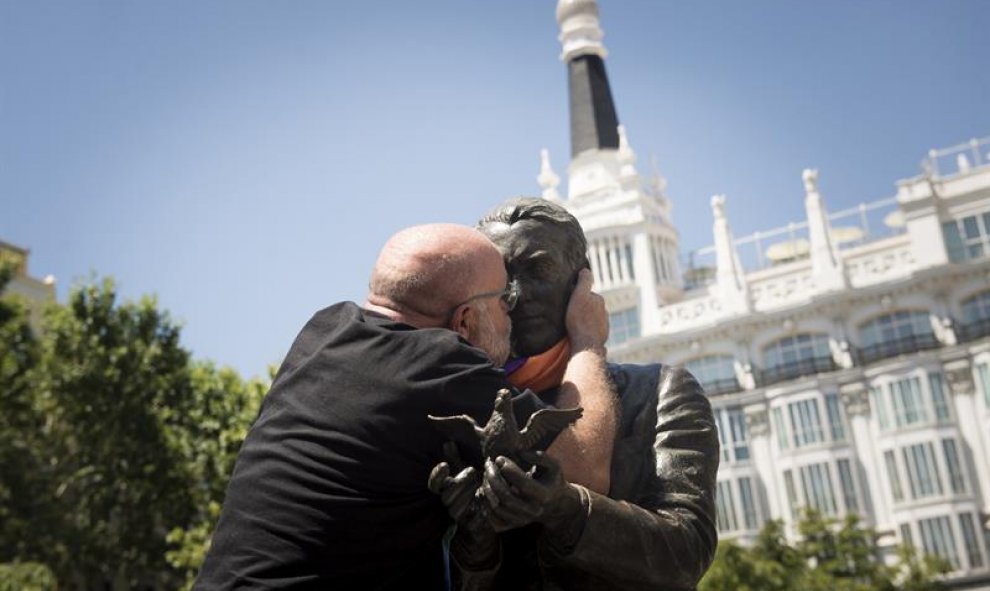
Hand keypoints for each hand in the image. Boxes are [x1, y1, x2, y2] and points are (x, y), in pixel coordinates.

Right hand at [428, 442, 498, 567]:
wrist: (496, 503)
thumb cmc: (481, 481)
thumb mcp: (470, 468)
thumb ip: (458, 457)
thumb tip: (448, 443)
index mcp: (448, 487)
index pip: (434, 485)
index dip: (437, 476)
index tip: (445, 465)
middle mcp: (450, 502)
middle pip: (446, 496)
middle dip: (460, 483)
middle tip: (473, 471)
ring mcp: (459, 514)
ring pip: (454, 510)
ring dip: (467, 496)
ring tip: (480, 485)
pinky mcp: (470, 525)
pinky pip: (468, 522)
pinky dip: (476, 511)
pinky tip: (485, 501)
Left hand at [480, 450, 579, 531]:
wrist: (556, 505)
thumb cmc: (552, 481)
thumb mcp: (554, 466)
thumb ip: (540, 457)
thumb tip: (520, 453)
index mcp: (544, 495)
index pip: (523, 483)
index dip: (509, 469)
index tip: (499, 458)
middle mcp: (533, 510)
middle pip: (506, 496)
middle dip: (493, 478)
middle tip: (488, 465)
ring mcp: (523, 520)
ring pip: (497, 507)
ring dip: (487, 489)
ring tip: (486, 475)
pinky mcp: (514, 525)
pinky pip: (494, 519)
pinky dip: (487, 504)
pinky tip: (488, 490)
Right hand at [565, 269, 607, 351]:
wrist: (586, 345)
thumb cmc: (579, 320)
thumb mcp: (578, 296)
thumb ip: (584, 281)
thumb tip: (585, 270)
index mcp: (598, 299)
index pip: (587, 293)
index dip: (578, 295)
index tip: (570, 300)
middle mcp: (604, 310)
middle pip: (590, 305)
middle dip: (583, 307)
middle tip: (571, 313)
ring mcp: (604, 324)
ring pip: (593, 317)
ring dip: (586, 319)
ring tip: (575, 324)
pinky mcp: (603, 335)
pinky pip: (594, 329)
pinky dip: (588, 329)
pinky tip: (580, 333)